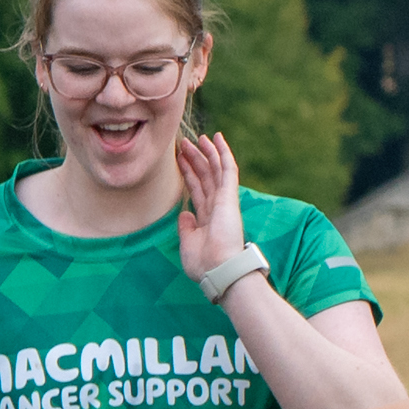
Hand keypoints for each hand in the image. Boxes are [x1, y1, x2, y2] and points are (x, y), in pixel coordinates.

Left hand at [172, 133, 248, 281]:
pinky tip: (217, 139)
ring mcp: (224, 201)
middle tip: (184, 144)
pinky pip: (227, 169)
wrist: (220, 270)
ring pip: (214, 169)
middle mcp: (216, 207)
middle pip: (204, 177)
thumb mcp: (188, 245)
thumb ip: (186, 227)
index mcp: (206, 219)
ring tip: (197, 138)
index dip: (188, 173)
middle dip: (194, 159)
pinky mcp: (229, 196)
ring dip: (206, 152)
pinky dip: (223, 153)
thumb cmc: (204, 264)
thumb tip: (184, 213)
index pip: (196, 190)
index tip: (179, 160)